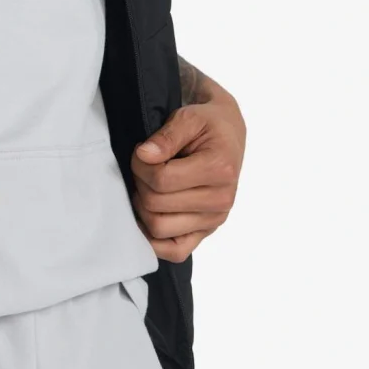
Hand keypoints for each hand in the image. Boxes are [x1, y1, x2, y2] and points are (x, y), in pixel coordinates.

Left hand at [130, 82, 245, 262]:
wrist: (228, 134)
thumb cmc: (208, 125)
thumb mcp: (189, 117)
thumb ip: (166, 136)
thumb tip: (145, 155)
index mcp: (219, 170)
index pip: (161, 180)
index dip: (140, 164)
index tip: (142, 152)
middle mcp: (221, 200)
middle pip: (156, 205)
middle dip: (139, 183)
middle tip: (144, 167)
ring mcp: (214, 220)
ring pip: (159, 229)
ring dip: (143, 207)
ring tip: (149, 186)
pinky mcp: (206, 232)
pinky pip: (175, 251)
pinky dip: (154, 240)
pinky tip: (147, 216)